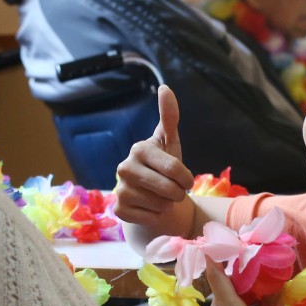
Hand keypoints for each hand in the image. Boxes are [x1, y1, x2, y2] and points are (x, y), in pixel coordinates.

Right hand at [115, 85, 194, 231]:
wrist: (152, 196)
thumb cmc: (165, 167)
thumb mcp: (171, 143)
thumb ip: (169, 116)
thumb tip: (165, 87)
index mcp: (139, 149)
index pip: (174, 169)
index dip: (186, 178)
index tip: (186, 179)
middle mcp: (124, 167)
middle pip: (168, 189)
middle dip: (177, 193)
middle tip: (173, 190)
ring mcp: (119, 189)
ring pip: (160, 204)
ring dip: (166, 204)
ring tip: (160, 197)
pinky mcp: (119, 209)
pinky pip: (150, 217)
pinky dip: (155, 216)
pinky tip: (149, 208)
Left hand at [202, 261, 288, 305]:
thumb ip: (270, 303)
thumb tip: (275, 285)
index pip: (215, 274)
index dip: (215, 257)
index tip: (217, 244)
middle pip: (221, 287)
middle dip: (236, 280)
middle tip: (256, 274)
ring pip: (221, 301)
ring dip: (236, 296)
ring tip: (256, 297)